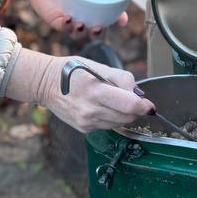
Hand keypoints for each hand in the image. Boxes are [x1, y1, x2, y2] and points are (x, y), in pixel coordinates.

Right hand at [3, 50, 152, 132]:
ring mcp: (86, 122)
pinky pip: (107, 126)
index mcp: (96, 91)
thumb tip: (138, 95)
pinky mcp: (84, 129)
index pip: (129, 105)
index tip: (150, 105)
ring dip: (124, 114)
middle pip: (127, 117)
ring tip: (113, 100)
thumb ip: (123, 80)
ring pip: (119, 124)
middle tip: (130, 98)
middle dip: (135, 109)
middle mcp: (91, 110)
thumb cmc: (74, 70)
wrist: (46, 84)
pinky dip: (111, 118)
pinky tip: (102, 106)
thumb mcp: (100, 67)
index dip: (144, 106)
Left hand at [12, 0, 126, 37]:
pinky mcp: (54, 20)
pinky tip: (68, 18)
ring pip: (77, 34)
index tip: (121, 22)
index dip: (115, 22)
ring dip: (80, 32)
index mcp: (90, 9)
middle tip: (98, 27)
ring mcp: (68, 20)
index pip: (105, 20)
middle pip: (91, 33)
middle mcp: (81, 17)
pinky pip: (61, 27)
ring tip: (81, 24)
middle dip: (96, 33)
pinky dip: (66, 25)